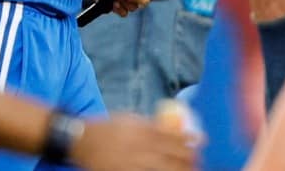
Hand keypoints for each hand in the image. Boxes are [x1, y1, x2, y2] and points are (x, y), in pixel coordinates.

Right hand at [69, 115, 196, 170]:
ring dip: (179, 169)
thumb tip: (171, 127)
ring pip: (163, 168)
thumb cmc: (108, 127)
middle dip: (189, 159)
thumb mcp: (131, 118)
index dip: (189, 140)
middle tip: (200, 161)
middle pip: (172, 154)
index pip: (173, 136)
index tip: (202, 141)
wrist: (82, 140)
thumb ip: (150, 124)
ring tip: (192, 170)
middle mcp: (141, 146)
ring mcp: (134, 162)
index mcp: (144, 130)